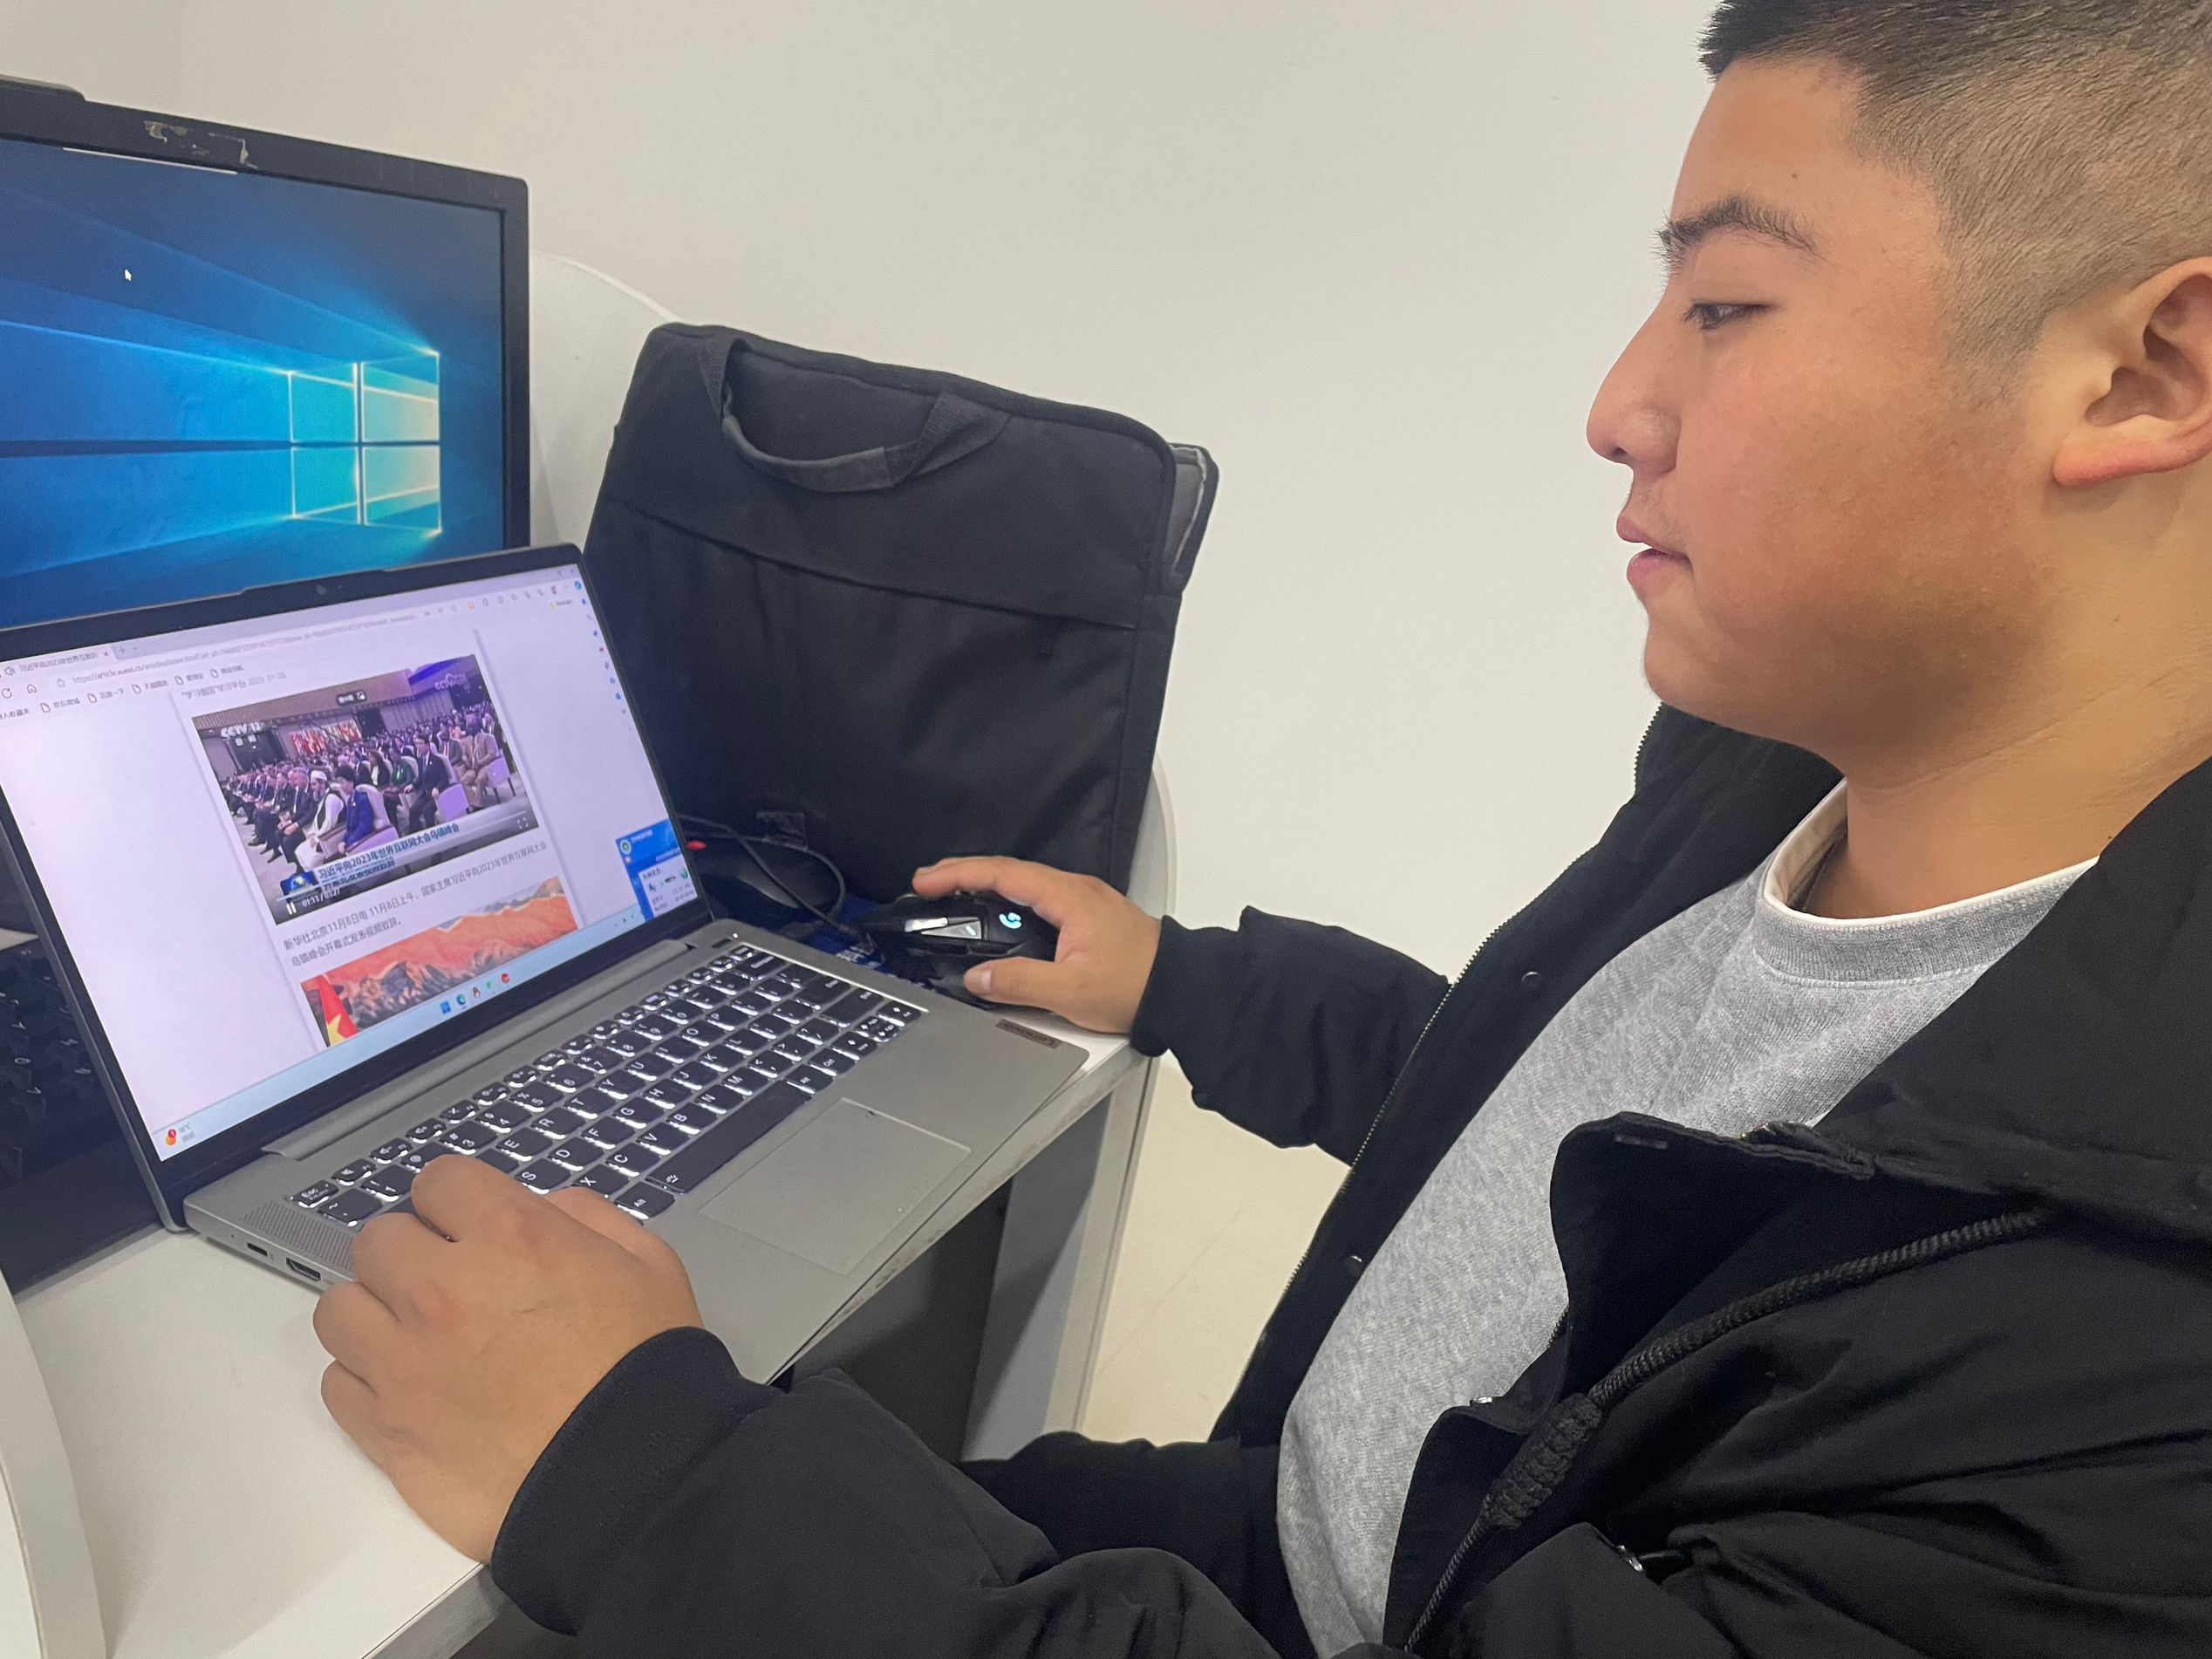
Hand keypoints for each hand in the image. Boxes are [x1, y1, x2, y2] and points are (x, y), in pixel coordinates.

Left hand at [312, 1156, 702, 1560]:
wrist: (632, 1484)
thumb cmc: (647, 1372)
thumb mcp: (649, 1265)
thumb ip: (589, 1218)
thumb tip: (542, 1210)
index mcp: (511, 1236)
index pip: (438, 1180)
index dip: (457, 1202)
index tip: (473, 1227)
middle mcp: (441, 1288)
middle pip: (378, 1239)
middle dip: (414, 1253)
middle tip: (451, 1286)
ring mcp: (402, 1361)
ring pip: (340, 1308)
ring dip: (375, 1314)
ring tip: (417, 1340)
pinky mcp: (384, 1428)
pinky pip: (337, 1382)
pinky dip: (366, 1379)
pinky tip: (412, 1390)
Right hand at [910, 856, 1161, 1033]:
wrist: (1183, 989)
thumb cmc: (1138, 986)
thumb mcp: (1071, 992)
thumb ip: (1019, 983)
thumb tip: (979, 978)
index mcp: (1069, 898)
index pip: (1002, 874)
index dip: (959, 874)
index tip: (926, 882)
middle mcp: (1076, 891)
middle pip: (1009, 872)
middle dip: (964, 875)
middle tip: (928, 885)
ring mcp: (1084, 902)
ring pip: (1024, 883)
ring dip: (986, 886)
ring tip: (954, 896)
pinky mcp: (1089, 917)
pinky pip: (1039, 897)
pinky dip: (1009, 899)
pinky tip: (998, 916)